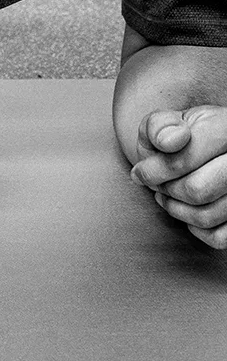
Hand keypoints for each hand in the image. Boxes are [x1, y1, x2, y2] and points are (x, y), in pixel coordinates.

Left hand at [132, 106, 226, 247]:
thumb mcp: (164, 122)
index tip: (141, 172)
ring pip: (208, 215)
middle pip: (196, 191)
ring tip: (167, 194)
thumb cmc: (179, 136)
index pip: (184, 160)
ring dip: (177, 210)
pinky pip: (221, 237)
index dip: (153, 171)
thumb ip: (160, 126)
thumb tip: (170, 142)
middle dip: (167, 190)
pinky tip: (189, 209)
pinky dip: (198, 229)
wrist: (203, 148)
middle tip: (157, 184)